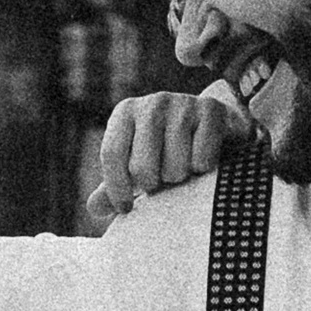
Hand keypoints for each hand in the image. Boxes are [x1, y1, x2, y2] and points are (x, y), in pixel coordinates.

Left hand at [88, 80, 250, 223]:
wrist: (216, 127)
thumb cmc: (169, 151)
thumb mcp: (139, 164)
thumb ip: (116, 185)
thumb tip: (93, 207)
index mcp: (125, 112)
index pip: (111, 154)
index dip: (117, 187)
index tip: (126, 208)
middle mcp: (152, 103)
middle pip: (142, 166)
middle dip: (153, 185)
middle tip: (162, 180)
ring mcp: (183, 103)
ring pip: (174, 166)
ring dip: (180, 177)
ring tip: (183, 169)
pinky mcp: (211, 110)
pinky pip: (202, 158)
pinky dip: (203, 169)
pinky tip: (204, 162)